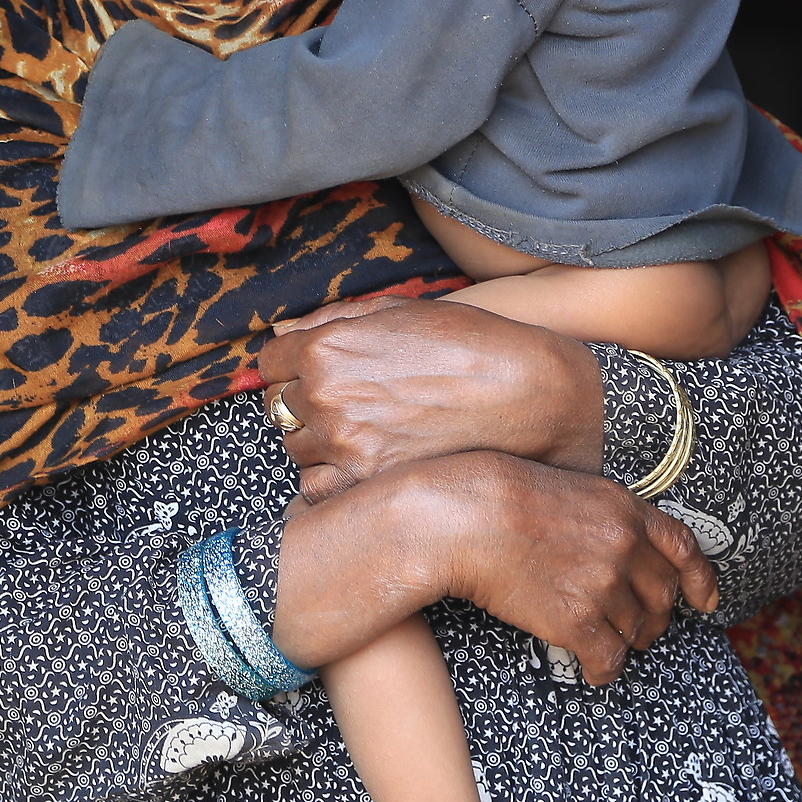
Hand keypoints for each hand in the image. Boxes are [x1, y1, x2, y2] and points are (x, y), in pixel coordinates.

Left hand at [257, 296, 602, 498]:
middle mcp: (327, 395)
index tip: (312, 370)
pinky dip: (329, 480)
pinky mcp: (368, 484)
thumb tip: (283, 330)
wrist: (531, 396)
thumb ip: (332, 320)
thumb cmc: (470, 344)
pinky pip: (315, 490)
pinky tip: (360, 466)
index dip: (291, 363)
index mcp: (329, 346)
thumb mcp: (399, 312)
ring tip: (360, 432)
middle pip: (278, 405)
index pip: (271, 359)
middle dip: (302, 401)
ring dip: (316, 441)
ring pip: (295, 448)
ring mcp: (345, 444)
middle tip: (342, 402)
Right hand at [272, 450, 717, 684]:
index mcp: (623, 509)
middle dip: (654, 617)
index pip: (682, 548)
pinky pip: (609, 659)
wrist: (464, 518)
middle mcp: (622, 546)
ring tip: (601, 639)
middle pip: (662, 596)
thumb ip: (606, 518)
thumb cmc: (500, 498)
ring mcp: (602, 584)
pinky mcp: (577, 620)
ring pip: (636, 630)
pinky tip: (591, 666)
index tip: (705, 599)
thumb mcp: (569, 490)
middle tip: (637, 627)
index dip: (699, 579)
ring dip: (623, 640)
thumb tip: (623, 550)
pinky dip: (604, 669)